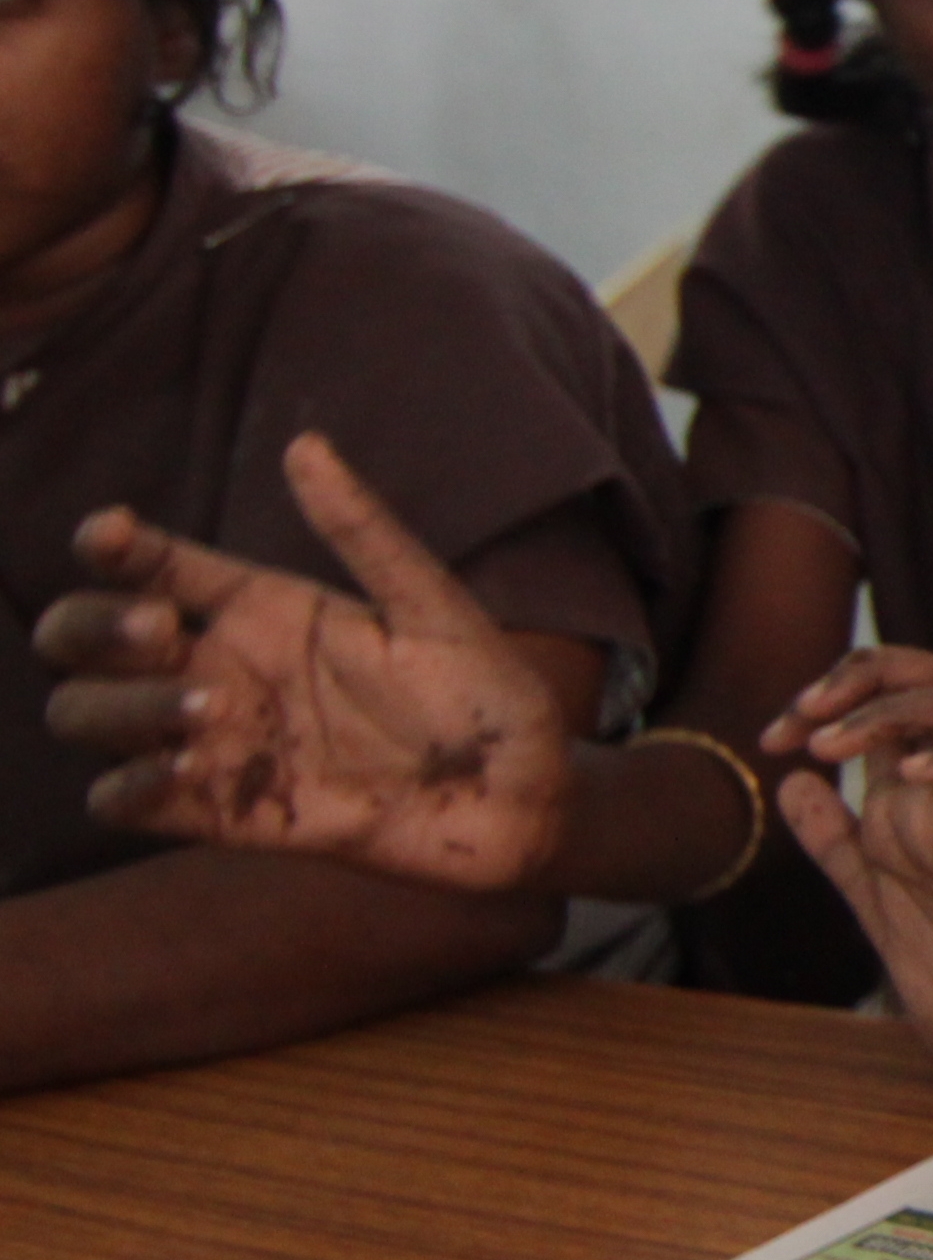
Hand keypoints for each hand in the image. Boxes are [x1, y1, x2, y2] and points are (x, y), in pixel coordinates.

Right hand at [37, 433, 570, 890]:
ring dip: (122, 706)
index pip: (153, 565)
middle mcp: (222, 670)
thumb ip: (365, 532)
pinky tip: (184, 771)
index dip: (115, 545)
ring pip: (87, 715)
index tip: (114, 534)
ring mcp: (218, 743)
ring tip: (210, 709)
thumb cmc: (485, 694)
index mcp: (263, 609)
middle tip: (164, 628)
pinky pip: (124, 801)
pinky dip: (130, 785)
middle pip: (83, 639)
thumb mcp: (430, 606)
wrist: (521, 800)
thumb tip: (305, 444)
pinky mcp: (226, 814)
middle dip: (92, 625)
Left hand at [768, 651, 932, 1088]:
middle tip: (808, 715)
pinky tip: (913, 776)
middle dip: (871, 672)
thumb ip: (835, 843)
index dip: (833, 691)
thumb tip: (791, 783)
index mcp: (920, 799)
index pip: (894, 695)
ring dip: (901, 708)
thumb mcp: (872, 899)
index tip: (774, 736)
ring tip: (836, 744)